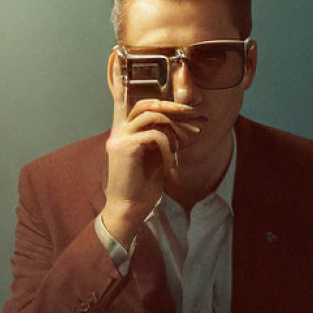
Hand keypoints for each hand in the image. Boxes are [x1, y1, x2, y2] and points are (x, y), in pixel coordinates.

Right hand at [100, 98, 200, 245]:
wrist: (129, 209)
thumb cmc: (143, 187)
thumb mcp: (157, 156)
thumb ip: (162, 138)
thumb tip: (182, 123)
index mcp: (126, 132)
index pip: (143, 106)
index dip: (167, 104)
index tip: (191, 112)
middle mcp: (120, 131)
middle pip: (146, 104)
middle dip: (172, 106)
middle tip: (192, 113)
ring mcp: (120, 138)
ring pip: (150, 115)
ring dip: (173, 125)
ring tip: (185, 139)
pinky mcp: (125, 148)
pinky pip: (154, 134)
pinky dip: (168, 143)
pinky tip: (172, 157)